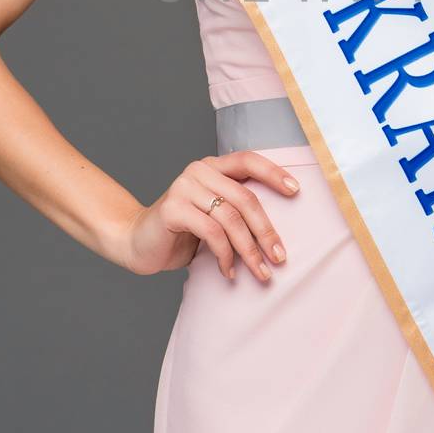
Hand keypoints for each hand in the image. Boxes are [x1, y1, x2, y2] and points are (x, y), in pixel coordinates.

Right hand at [118, 151, 299, 280]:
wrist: (137, 243)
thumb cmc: (182, 232)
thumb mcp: (213, 215)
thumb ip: (236, 209)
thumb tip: (277, 232)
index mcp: (212, 167)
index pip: (248, 160)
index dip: (274, 173)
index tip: (296, 191)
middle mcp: (198, 170)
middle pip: (245, 198)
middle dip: (266, 231)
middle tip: (280, 257)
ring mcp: (183, 187)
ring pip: (231, 218)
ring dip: (249, 250)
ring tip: (260, 272)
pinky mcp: (172, 208)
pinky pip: (211, 232)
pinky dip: (225, 255)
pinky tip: (229, 272)